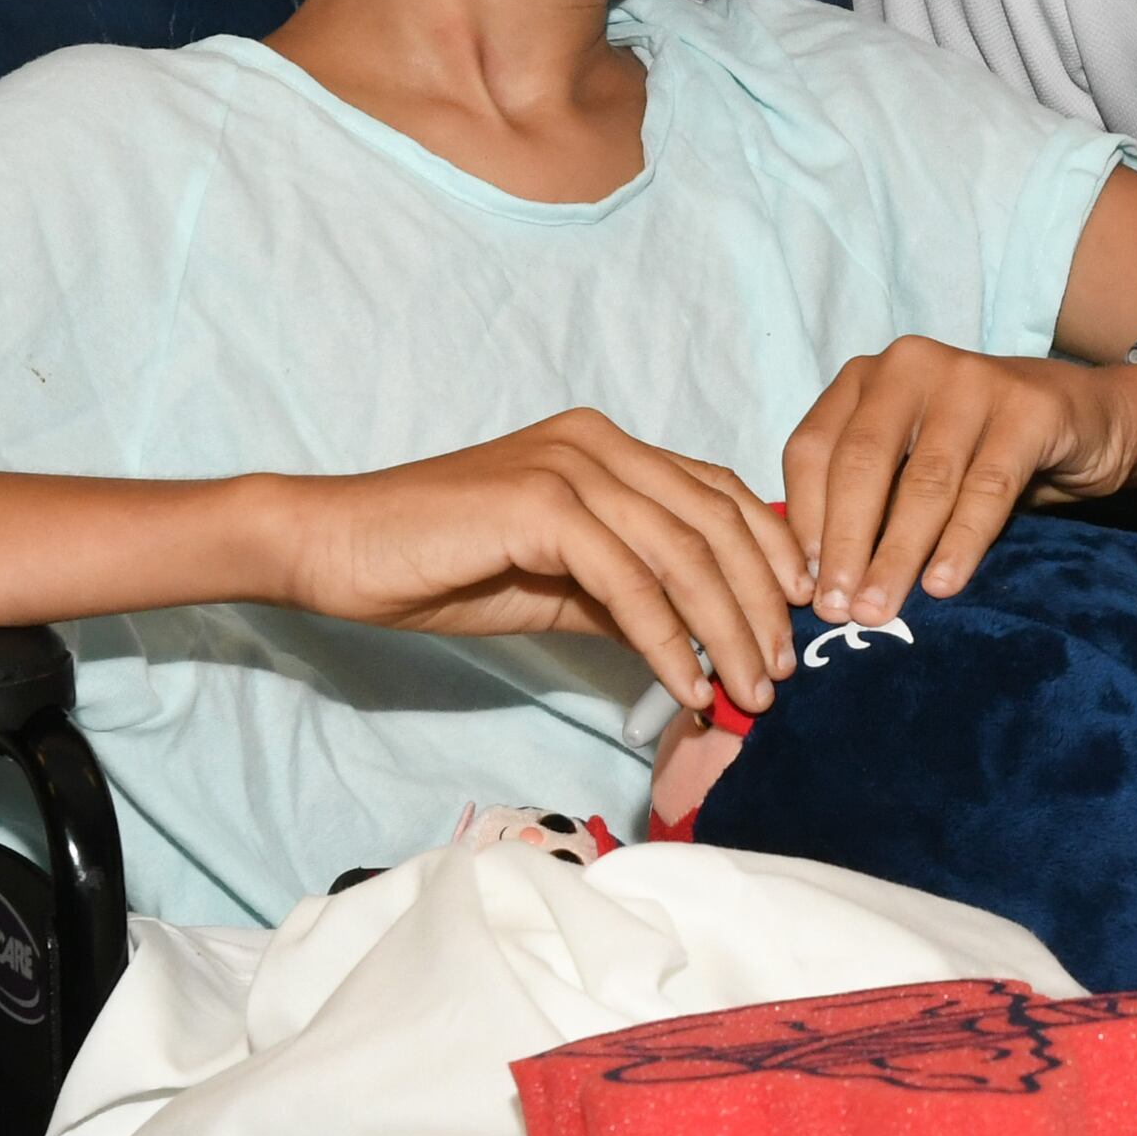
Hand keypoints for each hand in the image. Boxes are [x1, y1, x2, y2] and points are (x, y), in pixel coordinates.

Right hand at [277, 410, 800, 711]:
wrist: (337, 549)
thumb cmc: (442, 565)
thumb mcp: (558, 582)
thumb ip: (630, 595)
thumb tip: (706, 642)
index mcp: (608, 447)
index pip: (720, 493)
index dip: (772, 555)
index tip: (799, 621)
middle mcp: (599, 443)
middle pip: (717, 521)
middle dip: (763, 604)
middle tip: (784, 674)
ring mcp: (570, 466)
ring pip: (684, 551)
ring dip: (729, 630)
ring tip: (750, 692)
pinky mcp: (540, 503)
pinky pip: (630, 580)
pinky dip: (669, 639)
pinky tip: (688, 684)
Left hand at [782, 340, 1136, 623]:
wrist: (1087, 420)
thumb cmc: (978, 453)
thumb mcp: (910, 463)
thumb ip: (866, 501)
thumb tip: (814, 582)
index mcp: (866, 377)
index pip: (812, 448)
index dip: (804, 521)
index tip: (802, 588)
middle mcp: (911, 365)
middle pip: (861, 461)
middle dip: (845, 543)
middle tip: (835, 611)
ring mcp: (972, 380)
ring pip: (924, 480)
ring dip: (897, 554)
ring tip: (879, 610)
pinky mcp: (1029, 408)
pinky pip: (988, 487)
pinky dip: (962, 542)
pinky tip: (943, 584)